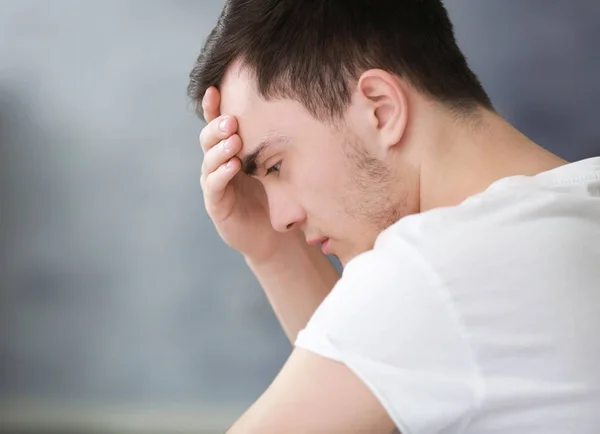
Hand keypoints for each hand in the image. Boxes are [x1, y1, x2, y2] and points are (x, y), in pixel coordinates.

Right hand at [199, 87, 300, 261]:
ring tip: (233, 139)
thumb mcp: (277, 165)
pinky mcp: (216, 204)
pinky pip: (214, 185)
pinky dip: (221, 174)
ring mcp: (215, 183)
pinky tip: (232, 166)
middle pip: (208, 138)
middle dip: (218, 127)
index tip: (214, 87)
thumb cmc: (276, 196)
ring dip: (220, 148)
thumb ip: (276, 143)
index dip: (212, 107)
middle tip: (231, 120)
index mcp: (230, 150)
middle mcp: (218, 164)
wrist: (274, 235)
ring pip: (209, 160)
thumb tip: (297, 106)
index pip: (218, 124)